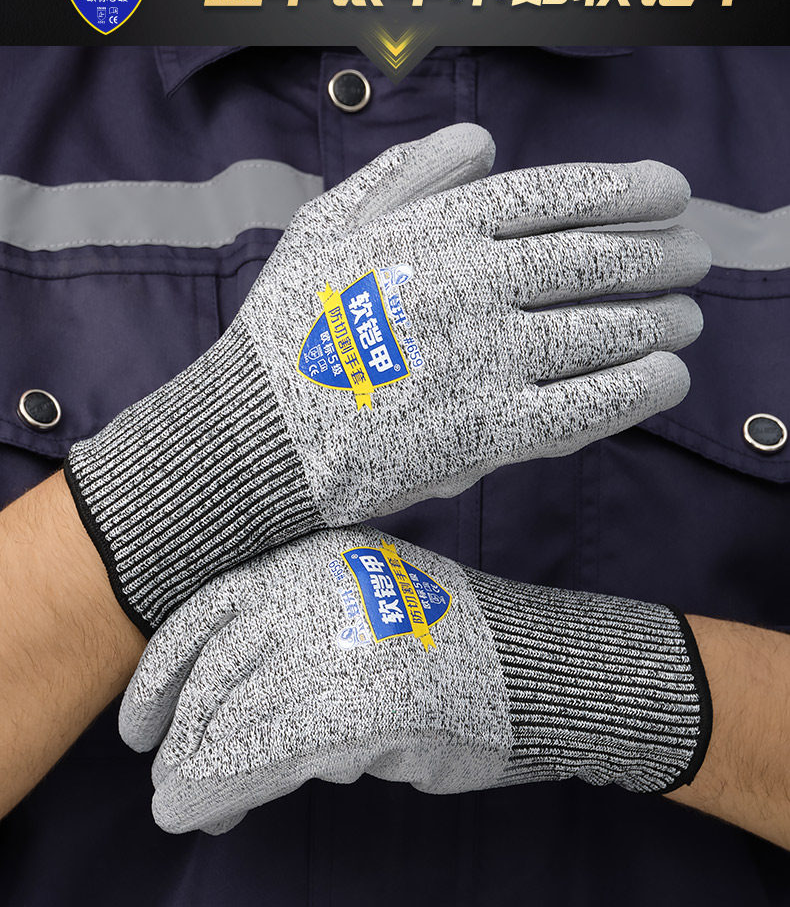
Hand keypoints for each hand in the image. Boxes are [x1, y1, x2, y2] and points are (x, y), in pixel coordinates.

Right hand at [65, 124, 709, 633]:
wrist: (256, 431)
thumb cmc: (291, 325)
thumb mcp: (326, 224)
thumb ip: (405, 173)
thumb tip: (484, 143)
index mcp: (436, 230)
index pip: (557, 197)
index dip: (627, 190)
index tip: (673, 192)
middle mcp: (469, 286)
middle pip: (594, 261)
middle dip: (658, 255)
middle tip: (694, 256)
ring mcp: (481, 361)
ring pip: (599, 331)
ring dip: (659, 320)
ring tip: (688, 317)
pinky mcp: (484, 434)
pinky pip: (581, 407)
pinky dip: (635, 390)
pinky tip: (666, 377)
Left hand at [120, 525, 710, 834]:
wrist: (538, 666)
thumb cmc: (449, 641)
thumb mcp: (362, 602)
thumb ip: (294, 634)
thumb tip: (221, 706)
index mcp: (314, 558)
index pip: (208, 610)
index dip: (160, 674)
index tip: (140, 726)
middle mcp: (318, 589)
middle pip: (216, 670)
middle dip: (182, 735)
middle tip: (168, 781)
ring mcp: (341, 642)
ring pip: (233, 717)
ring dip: (196, 772)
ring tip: (186, 808)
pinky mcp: (361, 703)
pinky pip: (266, 754)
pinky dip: (225, 788)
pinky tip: (208, 812)